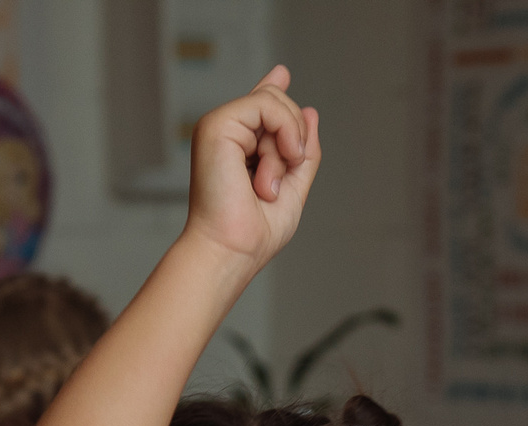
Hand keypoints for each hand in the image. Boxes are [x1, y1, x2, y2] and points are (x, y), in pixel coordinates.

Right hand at [182, 66, 320, 269]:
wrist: (232, 249)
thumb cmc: (255, 231)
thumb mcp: (293, 187)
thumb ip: (303, 151)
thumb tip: (310, 111)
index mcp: (239, 148)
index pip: (259, 108)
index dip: (272, 89)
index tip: (282, 74)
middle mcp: (227, 134)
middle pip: (279, 104)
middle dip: (294, 141)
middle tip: (275, 185)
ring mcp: (219, 126)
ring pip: (275, 103)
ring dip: (286, 148)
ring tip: (266, 186)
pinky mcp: (217, 124)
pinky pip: (267, 104)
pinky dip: (284, 132)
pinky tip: (276, 164)